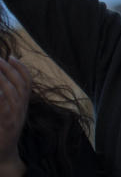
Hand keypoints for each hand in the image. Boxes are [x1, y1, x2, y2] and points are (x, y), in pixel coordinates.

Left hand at [0, 56, 30, 173]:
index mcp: (22, 103)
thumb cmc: (2, 131)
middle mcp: (22, 108)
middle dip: (10, 69)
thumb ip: (7, 98)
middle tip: (0, 59)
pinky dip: (2, 98)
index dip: (21, 67)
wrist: (4, 154)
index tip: (11, 56)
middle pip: (20, 83)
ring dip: (4, 79)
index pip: (27, 81)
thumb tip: (2, 82)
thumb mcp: (8, 112)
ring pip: (14, 93)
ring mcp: (16, 116)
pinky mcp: (7, 125)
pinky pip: (6, 108)